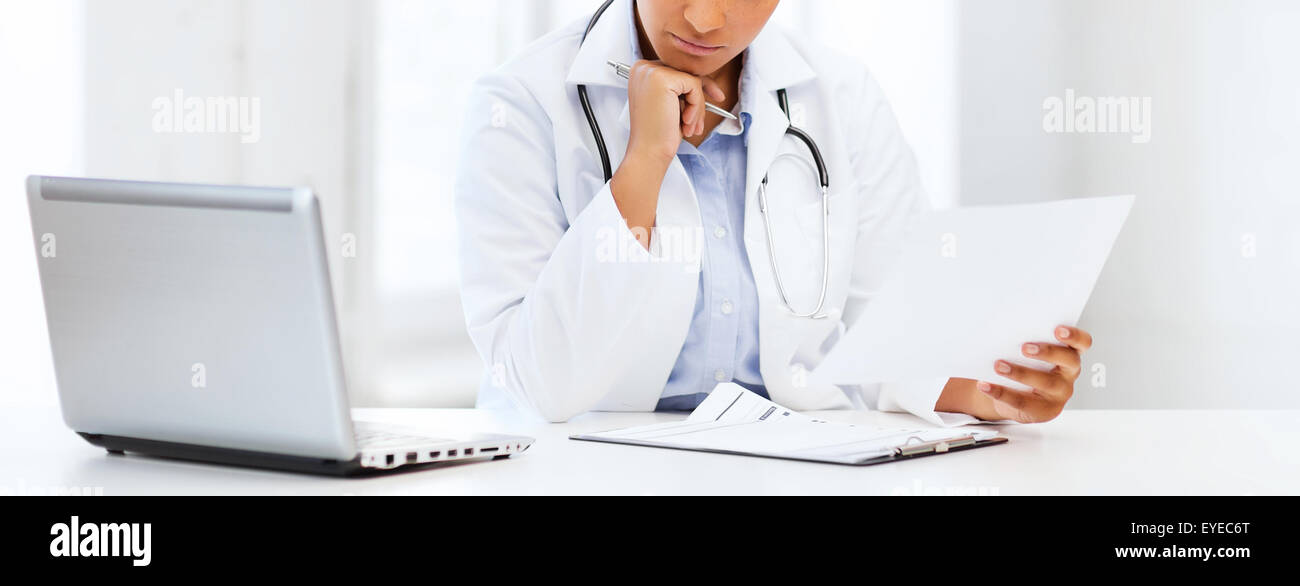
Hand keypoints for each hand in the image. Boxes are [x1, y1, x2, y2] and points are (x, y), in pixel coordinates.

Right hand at [623, 59, 725, 163]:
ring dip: (698, 106)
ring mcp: (651, 72)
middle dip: (699, 98)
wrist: (648, 152)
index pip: (677, 70)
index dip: (697, 86)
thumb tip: (706, 78)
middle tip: (701, 119)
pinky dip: (696, 106)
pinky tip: (686, 122)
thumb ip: (681, 86)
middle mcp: (643, 68)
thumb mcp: (671, 103)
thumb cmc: (658, 133)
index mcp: (641, 72)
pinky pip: (694, 85)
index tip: (715, 97)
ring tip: (689, 126)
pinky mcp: (662, 79)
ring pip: (692, 80)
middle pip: (686, 72)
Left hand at [975, 325, 1092, 422]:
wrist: (1014, 398)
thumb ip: (1024, 341)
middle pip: (1068, 361)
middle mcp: (1069, 373)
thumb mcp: (1027, 353)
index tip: (1058, 329)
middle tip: (1025, 347)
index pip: (1082, 343)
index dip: (1074, 336)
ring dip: (1020, 372)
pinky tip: (985, 385)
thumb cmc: (1024, 367)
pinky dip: (1000, 392)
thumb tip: (1002, 328)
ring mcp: (1059, 394)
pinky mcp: (1043, 410)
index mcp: (1069, 354)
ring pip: (1045, 382)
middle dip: (1047, 352)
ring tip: (999, 365)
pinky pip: (1021, 402)